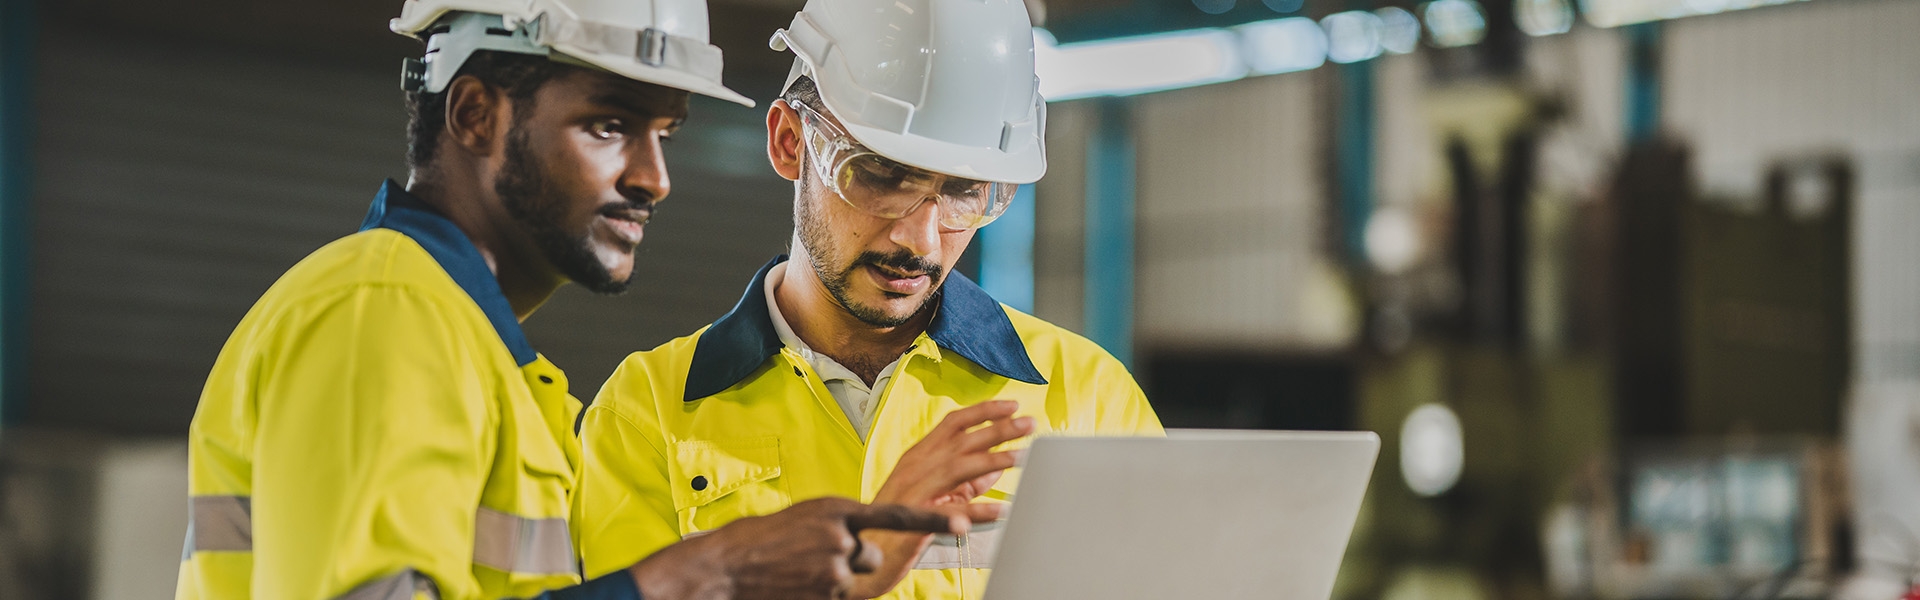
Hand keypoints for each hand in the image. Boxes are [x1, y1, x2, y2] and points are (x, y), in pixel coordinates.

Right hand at [627, 497, 997, 599]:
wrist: (726, 565)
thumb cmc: (765, 539)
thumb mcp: (807, 517)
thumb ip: (840, 523)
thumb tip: (861, 536)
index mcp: (837, 508)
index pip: (897, 514)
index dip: (935, 517)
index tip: (967, 520)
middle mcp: (841, 536)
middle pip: (871, 554)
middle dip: (852, 559)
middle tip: (815, 557)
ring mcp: (833, 568)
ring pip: (855, 576)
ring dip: (836, 576)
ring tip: (801, 570)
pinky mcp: (826, 594)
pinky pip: (839, 595)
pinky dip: (822, 592)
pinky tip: (797, 584)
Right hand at [850, 400, 1035, 597]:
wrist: (864, 552)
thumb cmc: (897, 521)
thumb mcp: (931, 492)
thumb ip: (965, 481)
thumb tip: (998, 465)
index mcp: (918, 456)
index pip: (953, 423)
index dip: (984, 412)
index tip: (1012, 406)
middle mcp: (916, 469)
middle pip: (962, 441)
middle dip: (998, 429)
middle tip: (1030, 423)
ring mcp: (915, 493)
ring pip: (959, 468)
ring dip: (994, 460)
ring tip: (1024, 456)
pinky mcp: (917, 521)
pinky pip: (953, 513)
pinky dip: (980, 511)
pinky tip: (1005, 510)